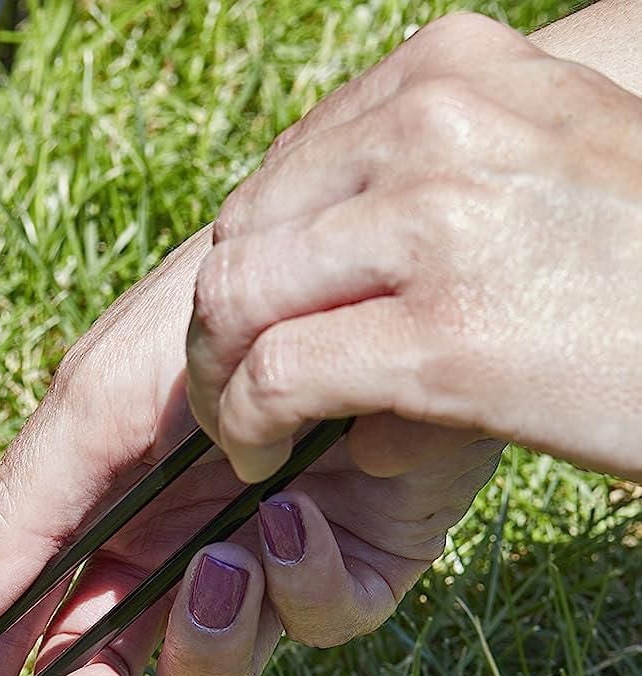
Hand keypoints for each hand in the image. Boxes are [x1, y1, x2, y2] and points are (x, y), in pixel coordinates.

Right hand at [0, 235, 499, 675]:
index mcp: (81, 528)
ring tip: (223, 562)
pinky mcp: (344, 574)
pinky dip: (298, 584)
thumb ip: (17, 517)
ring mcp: (250, 578)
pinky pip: (309, 629)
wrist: (351, 273)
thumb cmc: (206, 323)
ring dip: (202, 638)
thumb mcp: (91, 409)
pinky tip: (301, 512)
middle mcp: (157, 563)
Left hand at [188, 12, 641, 485]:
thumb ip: (428, 181)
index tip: (262, 329)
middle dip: (221, 326)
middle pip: (242, 231)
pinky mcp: (444, 337)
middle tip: (236, 393)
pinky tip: (268, 459)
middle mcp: (438, 125)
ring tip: (247, 432)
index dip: (251, 265)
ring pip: (234, 300)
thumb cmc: (641, 270)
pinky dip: (247, 428)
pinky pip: (274, 380)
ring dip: (221, 382)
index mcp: (456, 72)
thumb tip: (315, 255)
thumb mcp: (543, 165)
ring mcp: (440, 226)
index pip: (283, 171)